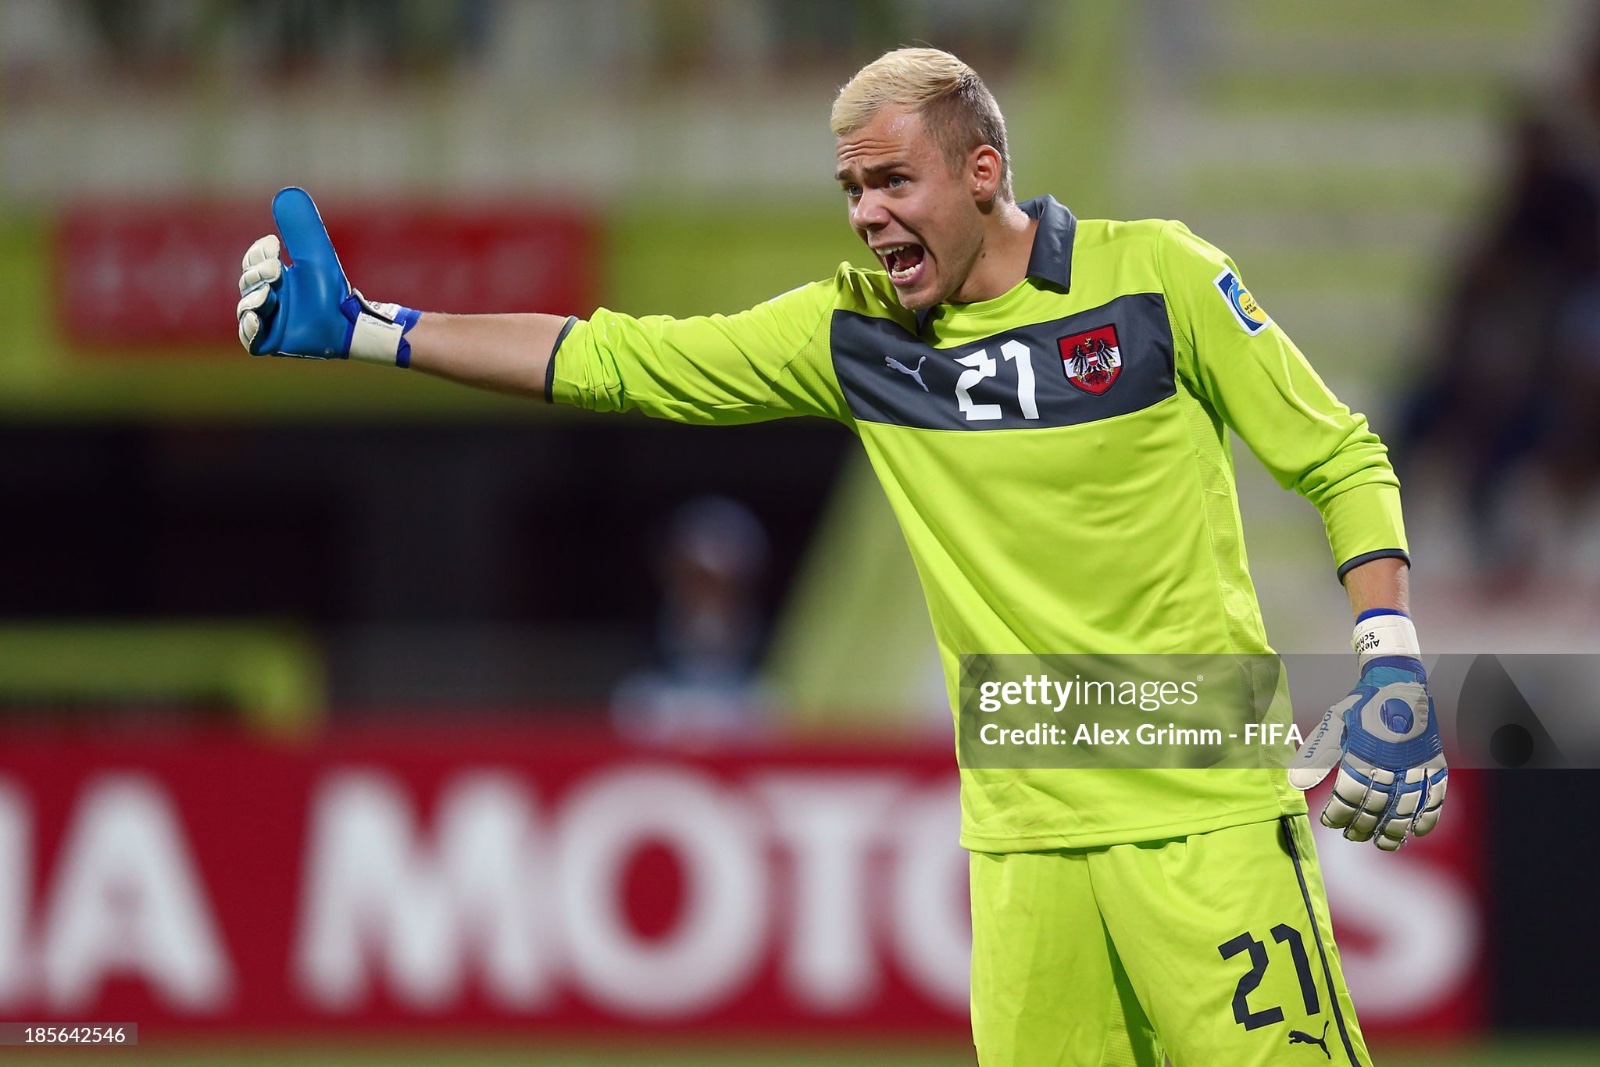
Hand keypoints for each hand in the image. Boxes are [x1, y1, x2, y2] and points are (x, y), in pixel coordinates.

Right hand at [235, 187, 418, 364]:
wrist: (349, 321)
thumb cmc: (333, 290)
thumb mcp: (315, 254)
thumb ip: (301, 228)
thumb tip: (286, 193)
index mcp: (273, 276)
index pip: (251, 260)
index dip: (258, 252)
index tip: (275, 244)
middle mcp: (266, 297)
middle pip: (246, 282)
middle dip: (258, 273)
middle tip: (277, 271)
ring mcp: (267, 321)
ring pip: (245, 308)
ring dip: (254, 298)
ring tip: (269, 294)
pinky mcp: (271, 342)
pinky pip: (249, 339)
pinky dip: (249, 329)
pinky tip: (256, 319)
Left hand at [1288, 611, 1447, 850]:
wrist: (1397, 682)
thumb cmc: (1361, 706)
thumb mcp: (1334, 723)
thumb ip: (1317, 754)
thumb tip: (1295, 783)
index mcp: (1363, 751)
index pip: (1350, 793)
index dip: (1339, 812)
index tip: (1330, 822)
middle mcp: (1390, 760)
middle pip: (1377, 804)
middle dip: (1363, 825)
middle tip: (1353, 836)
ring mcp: (1415, 762)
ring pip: (1406, 805)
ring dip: (1394, 828)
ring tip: (1382, 843)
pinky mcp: (1433, 761)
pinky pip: (1435, 794)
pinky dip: (1428, 815)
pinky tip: (1417, 831)